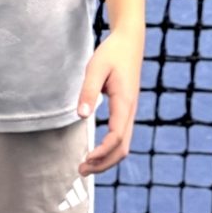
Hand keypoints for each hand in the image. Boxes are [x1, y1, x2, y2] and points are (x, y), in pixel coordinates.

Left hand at [76, 30, 142, 175]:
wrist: (129, 43)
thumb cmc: (111, 53)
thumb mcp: (96, 68)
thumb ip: (88, 91)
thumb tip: (81, 116)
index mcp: (124, 103)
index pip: (116, 137)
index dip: (102, 152)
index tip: (86, 159)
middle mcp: (130, 111)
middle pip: (122, 148)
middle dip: (103, 164)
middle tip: (81, 170)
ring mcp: (130, 112)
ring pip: (124, 146)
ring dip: (106, 159)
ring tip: (86, 166)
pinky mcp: (127, 111)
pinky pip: (121, 137)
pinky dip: (110, 150)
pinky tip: (96, 151)